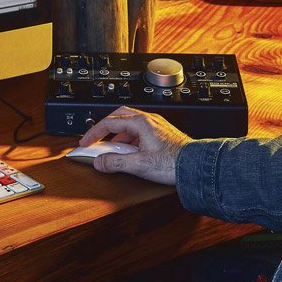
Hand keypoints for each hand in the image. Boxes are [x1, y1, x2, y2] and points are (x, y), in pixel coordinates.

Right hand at [78, 106, 192, 184]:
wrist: (196, 166)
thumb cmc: (174, 162)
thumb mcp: (139, 164)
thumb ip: (116, 162)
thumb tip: (99, 162)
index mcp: (141, 122)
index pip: (109, 122)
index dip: (94, 133)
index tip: (85, 142)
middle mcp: (149, 120)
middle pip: (119, 116)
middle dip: (104, 128)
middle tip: (96, 139)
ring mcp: (156, 126)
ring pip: (130, 123)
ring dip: (117, 134)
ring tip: (112, 148)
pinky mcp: (162, 133)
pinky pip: (139, 130)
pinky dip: (129, 138)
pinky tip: (130, 151)